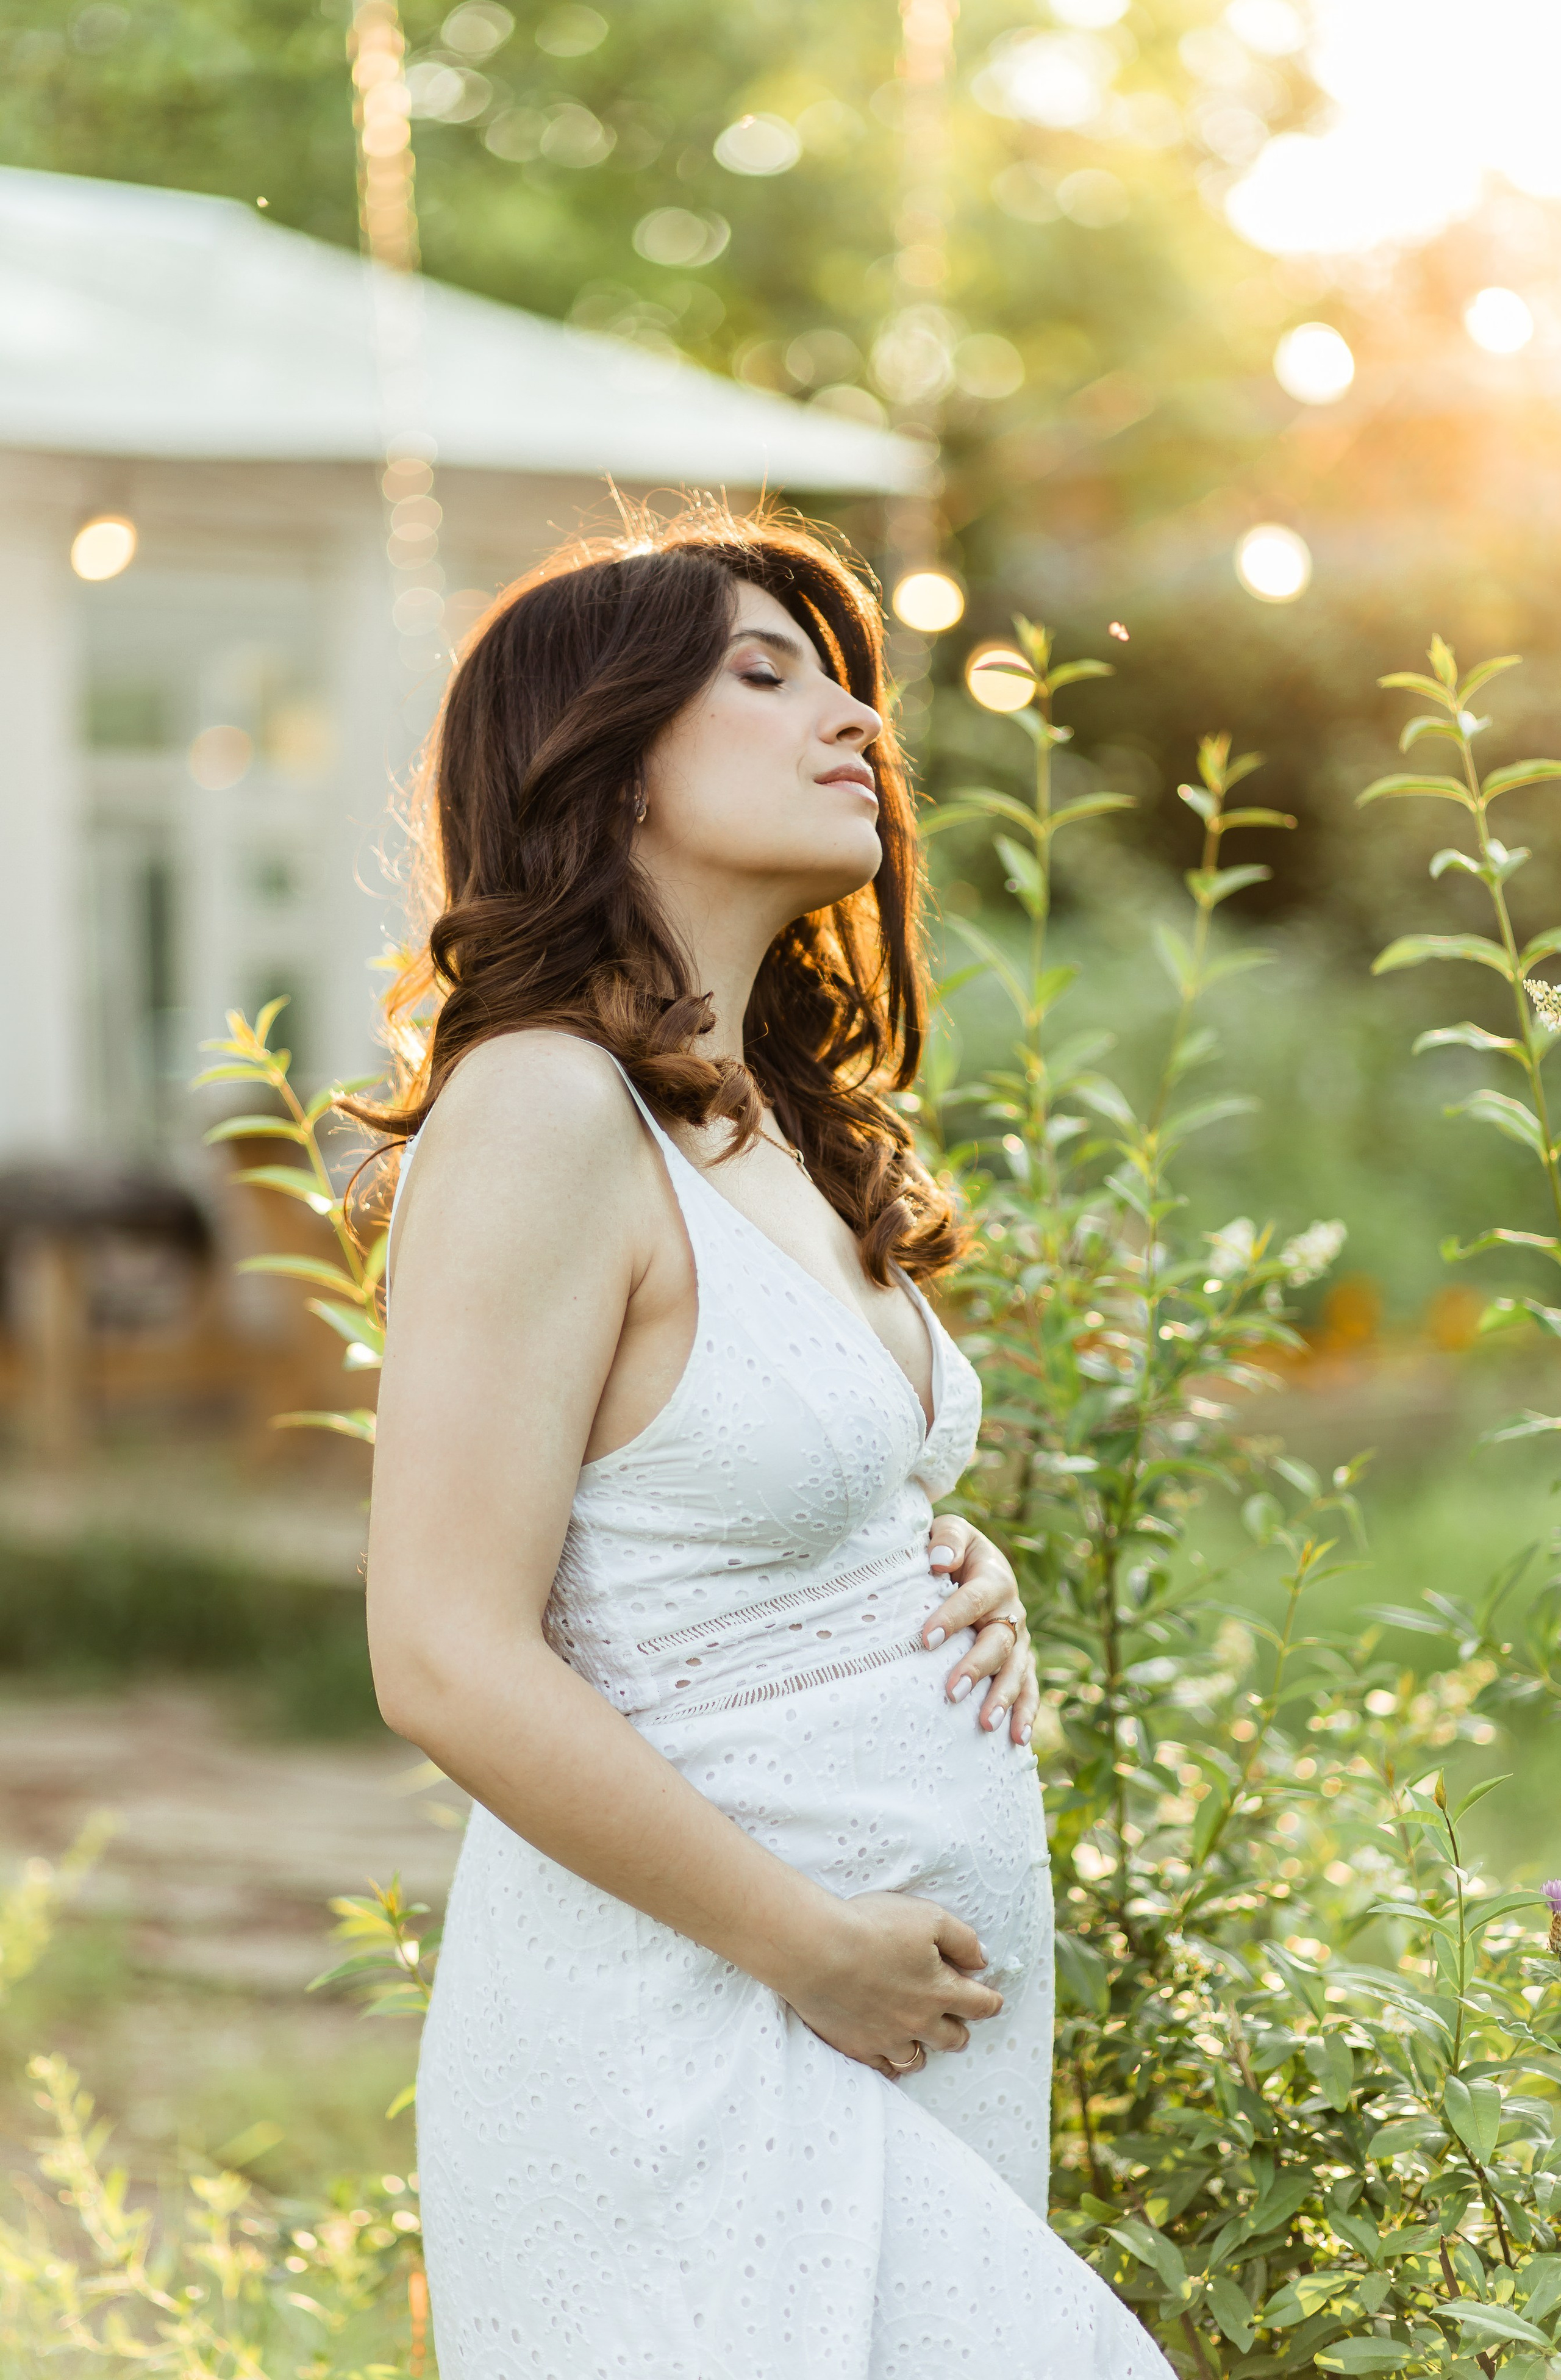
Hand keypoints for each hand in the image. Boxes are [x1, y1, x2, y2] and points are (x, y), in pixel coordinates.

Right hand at [781, 1890, 1003, 2080]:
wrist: (817, 1950)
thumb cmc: (873, 1927)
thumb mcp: (929, 1918)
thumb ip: (963, 1940)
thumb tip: (981, 1961)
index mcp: (940, 1991)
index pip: (979, 2005)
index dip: (991, 2001)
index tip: (994, 2000)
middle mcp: (919, 2023)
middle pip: (953, 2038)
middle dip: (960, 2028)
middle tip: (957, 2019)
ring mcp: (886, 2039)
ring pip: (918, 2058)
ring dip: (926, 2047)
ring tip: (923, 2037)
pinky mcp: (856, 2046)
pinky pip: (883, 2068)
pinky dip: (891, 2062)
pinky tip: (889, 2052)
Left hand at [923, 1519, 1037, 1746]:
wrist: (973, 1560)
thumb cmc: (951, 1549)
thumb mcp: (948, 1531)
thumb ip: (946, 1539)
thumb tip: (939, 1560)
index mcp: (993, 1578)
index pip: (974, 1599)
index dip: (952, 1617)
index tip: (925, 1639)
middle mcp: (1011, 1611)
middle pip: (998, 1642)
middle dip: (977, 1667)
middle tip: (952, 1690)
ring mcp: (1019, 1640)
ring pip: (1016, 1671)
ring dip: (1003, 1698)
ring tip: (985, 1724)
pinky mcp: (1020, 1661)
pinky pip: (1028, 1689)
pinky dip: (1026, 1714)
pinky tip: (1017, 1741)